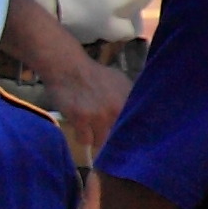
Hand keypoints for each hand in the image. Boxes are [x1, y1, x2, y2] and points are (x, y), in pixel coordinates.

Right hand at [27, 42, 131, 163]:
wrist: (68, 67)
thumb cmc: (93, 75)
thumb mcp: (120, 82)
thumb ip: (130, 99)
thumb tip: (139, 118)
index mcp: (129, 100)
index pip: (137, 128)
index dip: (131, 135)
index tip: (125, 138)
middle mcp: (117, 109)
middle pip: (118, 138)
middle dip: (111, 137)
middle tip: (103, 131)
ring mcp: (99, 116)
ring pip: (101, 142)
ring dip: (95, 137)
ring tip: (89, 125)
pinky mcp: (81, 120)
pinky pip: (85, 140)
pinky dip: (81, 136)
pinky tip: (79, 126)